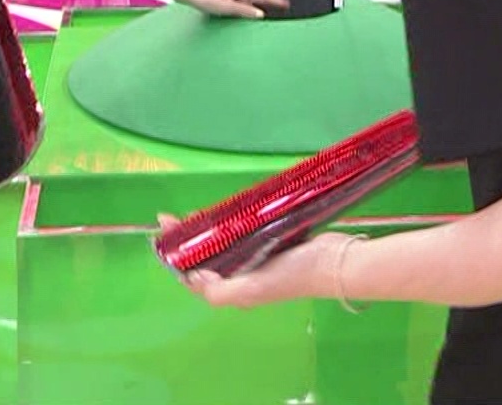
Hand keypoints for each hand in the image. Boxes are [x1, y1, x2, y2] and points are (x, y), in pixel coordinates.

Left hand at [165, 215, 350, 308]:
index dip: (177, 259)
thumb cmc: (294, 275)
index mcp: (236, 291)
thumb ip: (219, 291)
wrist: (336, 262)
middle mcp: (243, 277)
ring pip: (223, 245)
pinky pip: (243, 233)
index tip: (165, 233)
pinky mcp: (272, 242)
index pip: (197, 278)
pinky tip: (224, 210)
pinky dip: (230, 223)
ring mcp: (257, 259)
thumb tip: (194, 278)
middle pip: (207, 259)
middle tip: (172, 218)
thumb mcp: (252, 289)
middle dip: (187, 240)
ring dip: (207, 230)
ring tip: (193, 214)